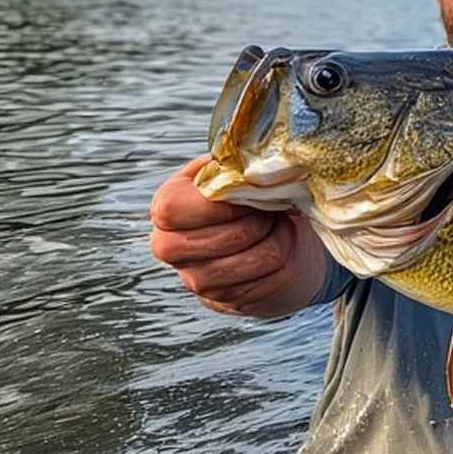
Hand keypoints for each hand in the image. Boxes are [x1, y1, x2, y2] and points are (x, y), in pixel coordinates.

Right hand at [149, 155, 326, 316]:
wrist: (253, 243)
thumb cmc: (240, 200)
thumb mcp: (229, 175)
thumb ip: (232, 164)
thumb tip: (253, 154)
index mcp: (165, 209)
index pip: (178, 209)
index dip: (225, 201)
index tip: (252, 192)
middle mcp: (170, 248)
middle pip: (230, 236)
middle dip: (262, 219)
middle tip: (273, 209)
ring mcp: (197, 279)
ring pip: (260, 258)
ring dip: (281, 238)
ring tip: (279, 225)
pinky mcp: (226, 300)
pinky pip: (272, 279)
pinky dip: (286, 259)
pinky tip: (279, 246)